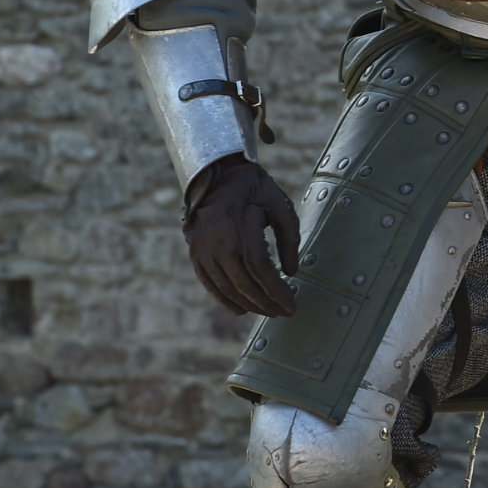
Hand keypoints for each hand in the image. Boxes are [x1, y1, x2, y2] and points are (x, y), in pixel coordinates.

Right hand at [183, 154, 301, 316]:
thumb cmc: (253, 188)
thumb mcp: (279, 204)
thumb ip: (289, 238)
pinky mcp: (195, 253)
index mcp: (241, 230)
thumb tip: (292, 272)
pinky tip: (240, 309)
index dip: (277, 291)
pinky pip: (209, 283)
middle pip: (245, 284)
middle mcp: (219, 245)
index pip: (262, 271)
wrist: (216, 174)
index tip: (292, 305)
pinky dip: (224, 299)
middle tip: (283, 312)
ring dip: (248, 304)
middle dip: (266, 302)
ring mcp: (203, 251)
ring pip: (226, 287)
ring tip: (267, 311)